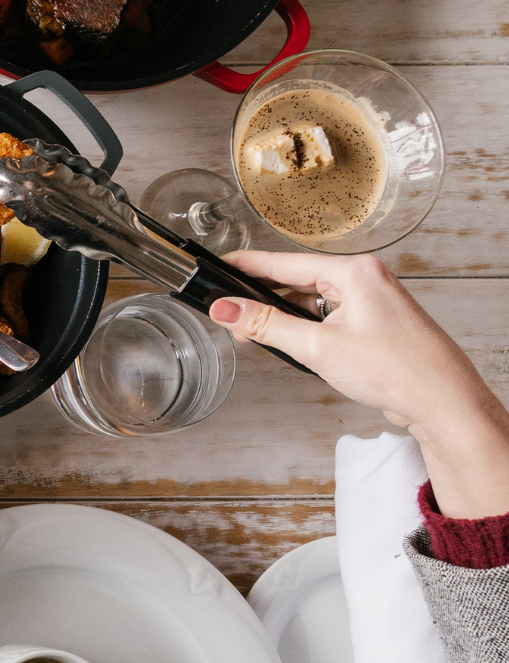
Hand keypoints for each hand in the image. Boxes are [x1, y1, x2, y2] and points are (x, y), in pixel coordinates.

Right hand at [209, 251, 487, 429]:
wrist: (442, 400)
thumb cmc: (396, 370)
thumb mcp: (317, 347)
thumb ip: (266, 325)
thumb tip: (227, 309)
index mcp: (354, 272)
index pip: (285, 262)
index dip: (247, 267)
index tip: (219, 267)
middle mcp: (364, 279)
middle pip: (297, 280)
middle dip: (263, 300)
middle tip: (230, 316)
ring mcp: (371, 301)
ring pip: (312, 300)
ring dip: (284, 317)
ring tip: (256, 335)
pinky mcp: (374, 322)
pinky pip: (328, 315)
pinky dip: (306, 327)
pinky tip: (291, 344)